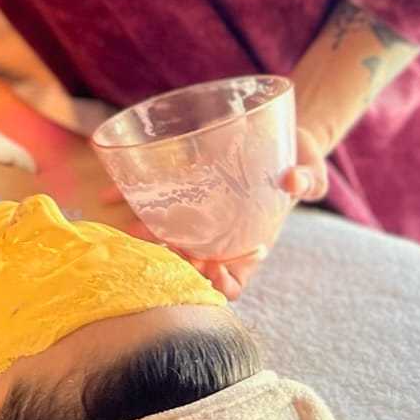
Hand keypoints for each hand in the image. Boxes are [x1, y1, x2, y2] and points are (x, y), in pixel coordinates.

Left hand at [99, 124, 330, 301]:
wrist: (283, 135)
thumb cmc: (301, 159)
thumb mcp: (312, 169)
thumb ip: (308, 178)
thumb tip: (293, 180)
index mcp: (253, 242)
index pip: (233, 280)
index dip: (220, 284)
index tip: (211, 267)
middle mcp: (221, 234)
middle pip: (193, 265)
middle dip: (177, 265)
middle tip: (166, 249)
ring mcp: (198, 214)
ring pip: (166, 237)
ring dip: (148, 238)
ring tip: (134, 229)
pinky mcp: (182, 188)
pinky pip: (153, 198)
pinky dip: (128, 199)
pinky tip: (108, 194)